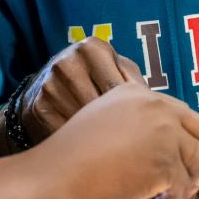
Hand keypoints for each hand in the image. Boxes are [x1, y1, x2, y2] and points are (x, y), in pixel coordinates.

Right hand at [20, 37, 145, 143]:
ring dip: (99, 140)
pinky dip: (79, 146)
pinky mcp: (37, 106)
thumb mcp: (113, 71)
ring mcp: (50, 84)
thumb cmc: (92, 80)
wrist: (46, 86)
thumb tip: (161, 109)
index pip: (119, 88)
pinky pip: (66, 133)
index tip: (140, 132)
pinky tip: (88, 150)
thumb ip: (134, 83)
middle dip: (117, 129)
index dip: (132, 115)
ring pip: (84, 122)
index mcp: (92, 48)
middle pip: (101, 107)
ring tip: (110, 149)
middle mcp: (68, 61)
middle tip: (128, 146)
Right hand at [35, 83, 198, 198]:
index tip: (170, 162)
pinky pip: (185, 185)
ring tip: (162, 198)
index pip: (179, 113)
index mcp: (137, 92)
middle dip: (193, 156)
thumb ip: (135, 124)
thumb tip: (175, 147)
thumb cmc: (71, 157)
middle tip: (179, 180)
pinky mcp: (165, 161)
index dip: (180, 140)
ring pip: (198, 159)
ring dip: (184, 182)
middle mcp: (156, 106)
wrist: (56, 177)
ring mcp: (164, 132)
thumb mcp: (103, 122)